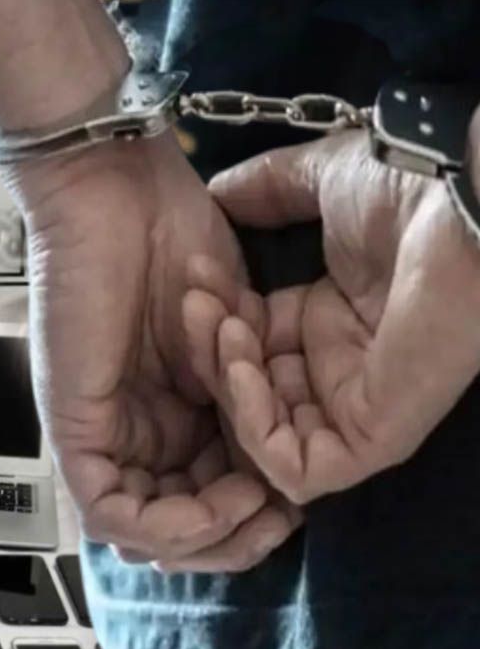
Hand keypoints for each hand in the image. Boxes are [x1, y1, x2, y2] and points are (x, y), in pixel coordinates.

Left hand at [20, 136, 301, 572]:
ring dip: (209, 534)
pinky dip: (170, 523)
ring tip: (254, 501)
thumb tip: (277, 460)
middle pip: (174, 524)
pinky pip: (110, 509)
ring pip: (142, 530)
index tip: (296, 496)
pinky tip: (219, 499)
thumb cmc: (170, 237)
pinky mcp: (72, 427)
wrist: (117, 188)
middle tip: (280, 514)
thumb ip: (245, 395)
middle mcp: (130, 429)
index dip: (253, 511)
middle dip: (236, 534)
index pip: (204, 493)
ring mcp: (97, 431)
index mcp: (166, 409)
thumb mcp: (232, 333)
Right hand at [185, 128, 479, 504]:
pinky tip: (242, 368)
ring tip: (223, 330)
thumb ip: (266, 189)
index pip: (252, 345)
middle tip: (196, 304)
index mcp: (335, 317)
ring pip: (266, 434)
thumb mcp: (320, 179)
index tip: (196, 279)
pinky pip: (299, 468)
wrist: (462, 204)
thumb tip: (216, 192)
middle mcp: (344, 366)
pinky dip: (255, 429)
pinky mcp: (377, 436)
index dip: (216, 318)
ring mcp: (361, 406)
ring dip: (226, 387)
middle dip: (209, 351)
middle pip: (250, 390)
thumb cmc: (407, 191)